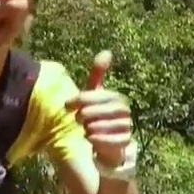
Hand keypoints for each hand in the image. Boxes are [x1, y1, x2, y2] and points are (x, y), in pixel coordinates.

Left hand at [65, 50, 132, 167]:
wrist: (104, 140)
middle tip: (77, 118)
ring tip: (85, 129)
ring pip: (108, 125)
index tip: (66, 104)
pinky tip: (90, 138)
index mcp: (116, 98)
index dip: (83, 99)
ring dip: (92, 127)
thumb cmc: (97, 113)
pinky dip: (99, 140)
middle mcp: (125, 111)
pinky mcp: (125, 142)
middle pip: (106, 110)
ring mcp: (127, 127)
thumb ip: (98, 74)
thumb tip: (107, 51)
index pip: (101, 95)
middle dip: (87, 113)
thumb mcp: (94, 93)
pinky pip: (115, 140)